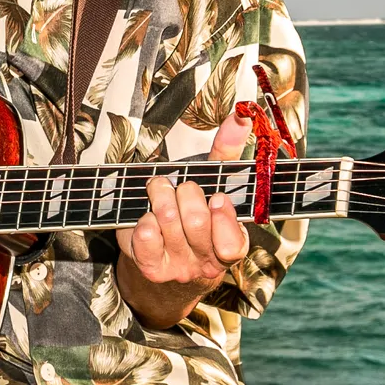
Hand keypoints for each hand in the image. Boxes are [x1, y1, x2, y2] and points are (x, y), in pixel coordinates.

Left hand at [114, 114, 252, 328]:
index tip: (216, 198)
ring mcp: (178, 268)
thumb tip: (241, 116)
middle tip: (181, 188)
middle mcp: (207, 263)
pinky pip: (145, 234)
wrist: (163, 260)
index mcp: (231, 248)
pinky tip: (147, 215)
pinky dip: (144, 216)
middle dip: (185, 192)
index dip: (223, 217)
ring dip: (160, 195)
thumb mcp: (214, 187)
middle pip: (196, 220)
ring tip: (160, 192)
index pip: (234, 243)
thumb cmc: (192, 216)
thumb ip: (228, 154)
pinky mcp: (151, 267)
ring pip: (168, 220)